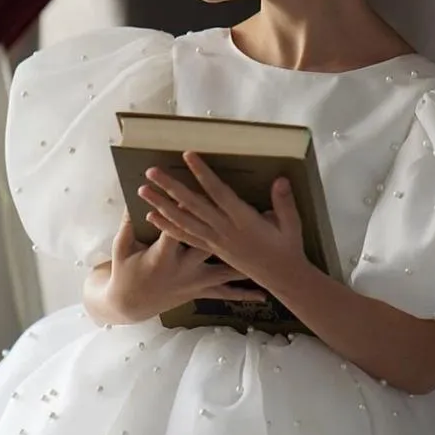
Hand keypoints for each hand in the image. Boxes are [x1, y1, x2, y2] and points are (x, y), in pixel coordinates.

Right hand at [103, 209, 266, 323]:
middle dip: (227, 233)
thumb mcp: (120, 247)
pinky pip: (226, 292)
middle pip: (209, 244)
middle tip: (246, 220)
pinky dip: (244, 294)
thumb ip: (126, 224)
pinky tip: (263, 294)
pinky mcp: (201, 291)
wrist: (130, 306)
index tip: (195, 194)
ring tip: (265, 257)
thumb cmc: (124, 273)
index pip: (178, 228)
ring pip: (225, 269)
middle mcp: (185, 269)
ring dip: (245, 262)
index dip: (185, 211)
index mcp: (164, 257)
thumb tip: (131, 200)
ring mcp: (196, 281)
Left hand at [140, 152, 308, 289]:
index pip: (218, 193)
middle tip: (151, 171)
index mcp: (244, 220)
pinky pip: (185, 238)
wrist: (282, 278)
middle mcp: (225, 230)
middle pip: (192, 205)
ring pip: (183, 221)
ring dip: (161, 206)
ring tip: (142, 191)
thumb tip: (281, 179)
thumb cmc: (288, 247)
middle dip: (170, 187)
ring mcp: (215, 242)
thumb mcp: (292, 225)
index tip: (188, 155)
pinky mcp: (212, 250)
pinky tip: (152, 217)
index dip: (202, 174)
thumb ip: (285, 202)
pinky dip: (168, 227)